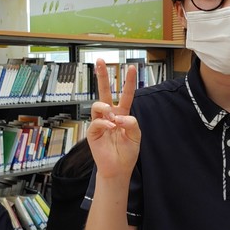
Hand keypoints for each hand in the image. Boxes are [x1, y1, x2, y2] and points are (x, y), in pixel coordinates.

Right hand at [87, 59, 140, 179]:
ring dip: (106, 107)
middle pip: (105, 92)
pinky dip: (105, 123)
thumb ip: (132, 122)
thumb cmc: (127, 152)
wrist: (118, 168)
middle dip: (103, 76)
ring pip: (99, 105)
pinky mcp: (93, 132)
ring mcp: (100, 122)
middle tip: (101, 61)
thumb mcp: (136, 135)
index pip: (126, 94)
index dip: (129, 82)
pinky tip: (111, 127)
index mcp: (123, 114)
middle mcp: (110, 115)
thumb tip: (119, 115)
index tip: (132, 68)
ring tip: (112, 116)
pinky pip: (97, 122)